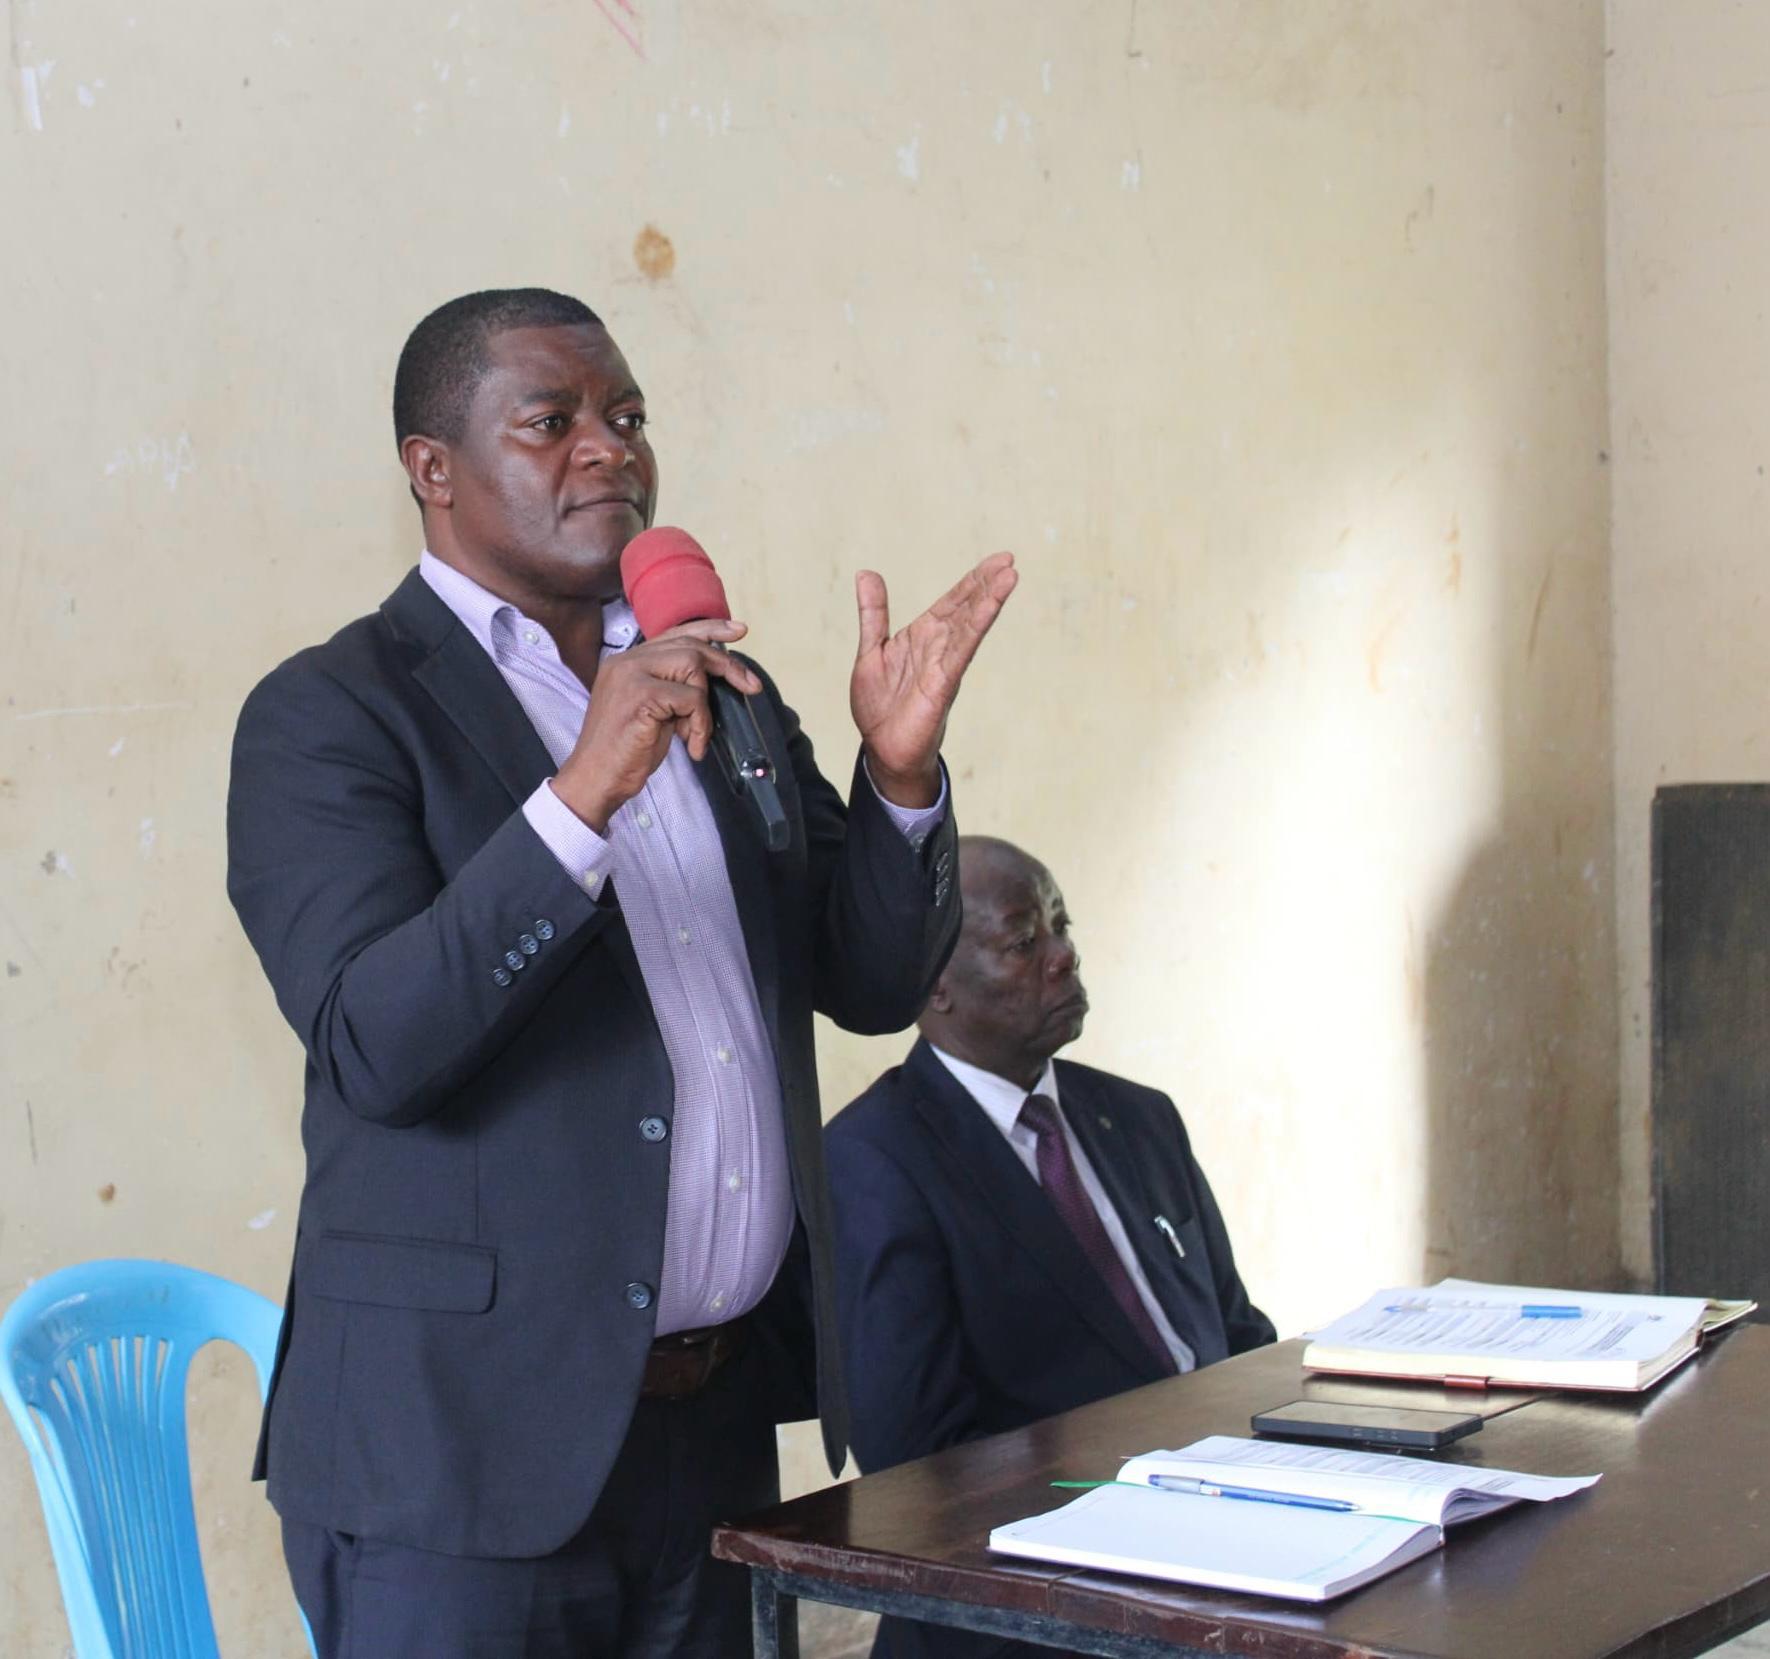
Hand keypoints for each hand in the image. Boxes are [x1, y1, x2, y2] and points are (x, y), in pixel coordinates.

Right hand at [552, 619, 760, 833]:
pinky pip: (692, 698)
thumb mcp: (653, 711)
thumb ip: (673, 689)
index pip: (675, 634)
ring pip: (693, 665)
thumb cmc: (625, 751)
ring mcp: (631, 675)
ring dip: (705, 705)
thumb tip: (713, 681)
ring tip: (697, 734)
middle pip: (690, 645)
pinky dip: (701, 724)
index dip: (710, 629)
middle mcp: (626, 661)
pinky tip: (691, 746)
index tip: (739, 630)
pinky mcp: (641, 695)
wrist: (596, 778)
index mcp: (626, 661)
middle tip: (751, 686)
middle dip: (728, 665)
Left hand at [850, 552, 1017, 806]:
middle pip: (967, 608)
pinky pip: (961, 650)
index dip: (974, 580)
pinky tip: (989, 608)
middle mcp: (938, 647)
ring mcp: (944, 664)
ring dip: (989, 600)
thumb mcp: (871, 650)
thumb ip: (874, 613)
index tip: (998, 560)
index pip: (953, 601)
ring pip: (970, 625)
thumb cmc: (879, 706)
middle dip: (987, 584)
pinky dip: (975, 627)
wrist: (883, 749)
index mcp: (922, 636)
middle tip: (1009, 560)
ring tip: (1010, 576)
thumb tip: (867, 573)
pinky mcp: (943, 683)